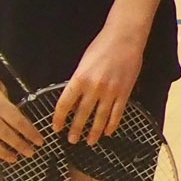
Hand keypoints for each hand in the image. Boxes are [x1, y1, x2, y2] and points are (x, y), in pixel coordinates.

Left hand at [56, 22, 146, 143]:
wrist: (125, 38)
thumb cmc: (102, 47)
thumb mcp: (83, 64)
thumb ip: (78, 82)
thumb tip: (74, 100)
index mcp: (79, 79)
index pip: (65, 104)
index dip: (59, 118)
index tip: (56, 127)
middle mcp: (94, 88)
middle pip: (82, 114)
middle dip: (75, 129)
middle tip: (71, 140)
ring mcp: (110, 92)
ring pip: (100, 118)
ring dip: (94, 132)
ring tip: (90, 142)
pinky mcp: (124, 92)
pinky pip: (117, 113)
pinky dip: (112, 124)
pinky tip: (108, 131)